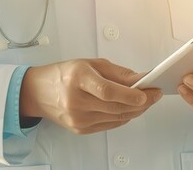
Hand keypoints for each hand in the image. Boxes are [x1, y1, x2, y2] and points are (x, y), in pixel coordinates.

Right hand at [20, 59, 161, 134]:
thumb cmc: (63, 75)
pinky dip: (123, 117)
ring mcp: (77, 118)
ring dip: (135, 110)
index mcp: (77, 78)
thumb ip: (117, 72)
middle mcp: (76, 100)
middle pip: (115, 106)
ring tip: (146, 101)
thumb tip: (142, 78)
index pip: (107, 90)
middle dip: (140, 102)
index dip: (129, 94)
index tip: (147, 93)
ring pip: (116, 117)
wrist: (38, 93)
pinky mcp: (80, 129)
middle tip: (154, 95)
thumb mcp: (89, 64)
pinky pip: (110, 124)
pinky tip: (130, 109)